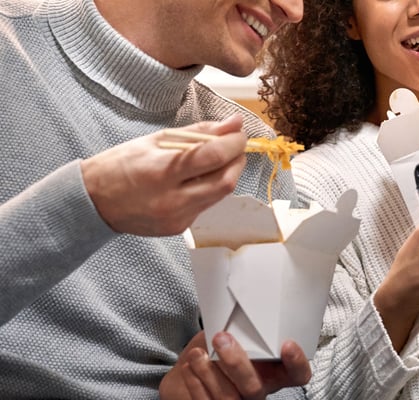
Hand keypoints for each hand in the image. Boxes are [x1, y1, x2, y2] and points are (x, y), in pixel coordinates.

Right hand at [81, 114, 248, 235]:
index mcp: (162, 171)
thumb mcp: (157, 139)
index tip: (239, 133)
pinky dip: (210, 189)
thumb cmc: (121, 164)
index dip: (235, 143)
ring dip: (227, 174)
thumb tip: (234, 123)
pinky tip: (197, 180)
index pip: (214, 155)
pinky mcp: (178, 228)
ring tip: (218, 160)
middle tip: (235, 147)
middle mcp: (171, 199)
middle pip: (226, 181)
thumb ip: (200, 132)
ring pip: (220, 195)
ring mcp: (176, 217)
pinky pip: (205, 205)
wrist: (93, 201)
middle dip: (238, 160)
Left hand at [160, 331, 310, 399]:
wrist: (198, 363)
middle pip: (254, 388)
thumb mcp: (241, 331)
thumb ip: (246, 325)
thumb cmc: (225, 344)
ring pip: (228, 398)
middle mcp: (260, 389)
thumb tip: (241, 298)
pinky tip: (190, 366)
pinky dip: (196, 383)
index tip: (288, 344)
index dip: (297, 363)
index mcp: (275, 372)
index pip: (298, 374)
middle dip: (236, 363)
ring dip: (209, 373)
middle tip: (222, 338)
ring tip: (197, 354)